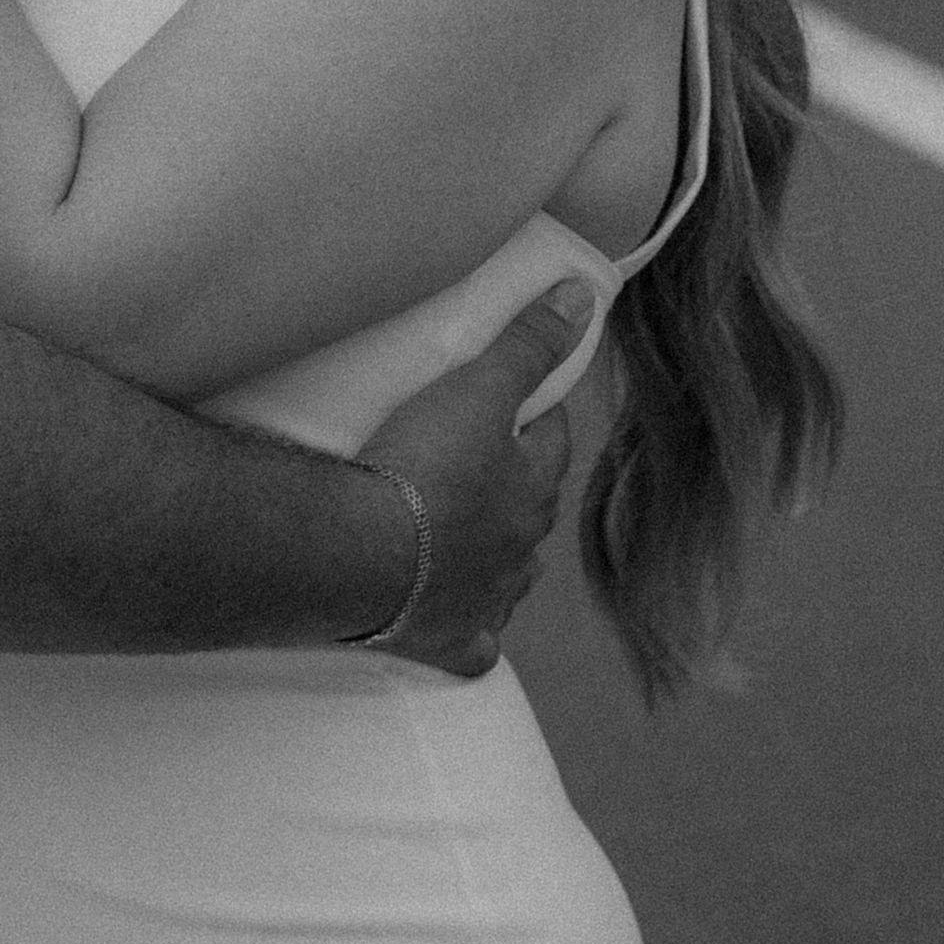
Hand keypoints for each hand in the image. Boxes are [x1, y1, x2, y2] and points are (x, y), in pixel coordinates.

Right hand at [349, 271, 593, 678]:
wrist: (360, 556)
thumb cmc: (422, 467)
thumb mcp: (475, 389)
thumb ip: (526, 344)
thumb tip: (582, 297)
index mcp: (532, 491)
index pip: (551, 443)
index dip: (535, 416)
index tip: (516, 398)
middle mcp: (520, 552)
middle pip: (530, 513)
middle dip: (516, 488)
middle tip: (476, 459)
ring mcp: (484, 601)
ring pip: (509, 579)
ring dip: (497, 558)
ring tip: (465, 535)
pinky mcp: (443, 642)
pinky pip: (472, 647)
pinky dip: (470, 635)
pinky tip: (458, 622)